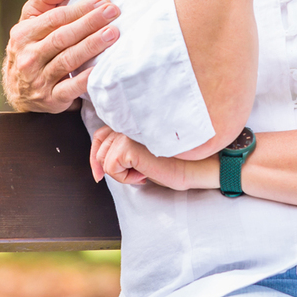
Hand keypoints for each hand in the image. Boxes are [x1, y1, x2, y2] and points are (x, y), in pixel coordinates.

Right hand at [2, 0, 121, 112]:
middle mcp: (28, 57)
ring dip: (92, 46)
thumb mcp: (32, 19)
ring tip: (113, 34)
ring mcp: (38, 80)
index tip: (103, 1)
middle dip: (90, 23)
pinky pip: (70, 89)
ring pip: (68, 60)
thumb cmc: (32, 45)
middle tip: (113, 12)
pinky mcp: (51, 99)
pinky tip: (101, 69)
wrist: (19, 90)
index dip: (80, 9)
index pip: (55, 19)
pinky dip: (85, 79)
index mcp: (23, 34)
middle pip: (62, 37)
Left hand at [90, 126, 215, 189]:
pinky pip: (111, 168)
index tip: (99, 174)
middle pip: (99, 146)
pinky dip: (126, 178)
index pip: (102, 133)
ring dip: (123, 173)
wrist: (201, 165)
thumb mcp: (150, 150)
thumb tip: (103, 160)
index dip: (96, 155)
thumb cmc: (181, 160)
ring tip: (147, 171)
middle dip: (107, 167)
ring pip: (104, 159)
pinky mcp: (128, 144)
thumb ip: (129, 145)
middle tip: (134, 175)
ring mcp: (128, 130)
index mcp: (136, 118)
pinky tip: (146, 173)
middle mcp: (130, 120)